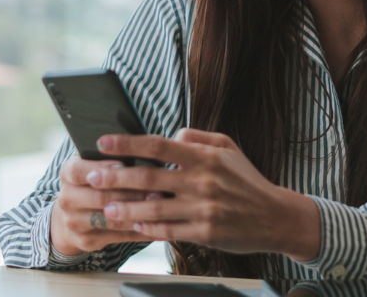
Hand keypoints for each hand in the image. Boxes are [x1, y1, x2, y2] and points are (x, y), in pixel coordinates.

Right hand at [49, 155, 155, 254]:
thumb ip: (112, 153)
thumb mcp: (96, 160)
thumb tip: (140, 144)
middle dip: (131, 193)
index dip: (103, 169)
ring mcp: (74, 222)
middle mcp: (67, 198)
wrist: (73, 212)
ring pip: (110, 220)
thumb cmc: (95, 178)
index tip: (126, 165)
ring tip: (161, 206)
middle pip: (99, 197)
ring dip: (138, 213)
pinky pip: (117, 237)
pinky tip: (157, 225)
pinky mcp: (86, 241)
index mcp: (68, 173)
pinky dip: (139, 231)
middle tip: (158, 189)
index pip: (80, 171)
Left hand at [92, 129, 320, 261]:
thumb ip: (196, 137)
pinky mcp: (205, 232)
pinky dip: (148, 228)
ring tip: (106, 208)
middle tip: (91, 178)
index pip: (158, 145)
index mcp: (205, 156)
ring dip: (125, 208)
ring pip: (154, 207)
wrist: (275, 216)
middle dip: (115, 177)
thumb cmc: (247, 179)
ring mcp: (203, 208)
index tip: (102, 142)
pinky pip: (169, 230)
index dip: (127, 143)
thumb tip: (169, 135)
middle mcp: (202, 181)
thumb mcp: (228, 147)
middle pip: (149, 176)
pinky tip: (133, 225)